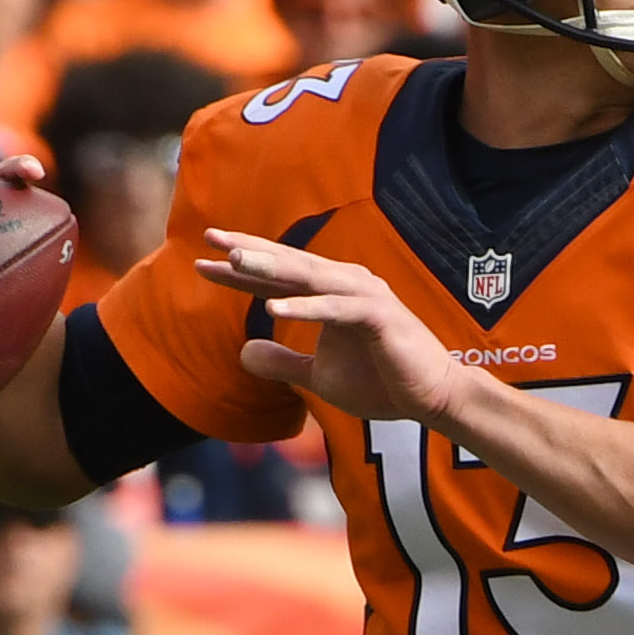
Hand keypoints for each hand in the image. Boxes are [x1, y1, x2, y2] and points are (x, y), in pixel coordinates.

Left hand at [213, 234, 471, 426]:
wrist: (433, 397)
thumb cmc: (381, 382)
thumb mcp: (320, 376)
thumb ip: (284, 363)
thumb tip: (242, 352)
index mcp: (329, 295)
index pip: (277, 277)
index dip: (238, 272)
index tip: (200, 263)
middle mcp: (345, 284)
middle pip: (288, 263)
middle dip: (247, 251)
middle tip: (209, 237)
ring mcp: (363, 296)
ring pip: (309, 276)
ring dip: (271, 267)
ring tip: (233, 261)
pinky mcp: (379, 316)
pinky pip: (335, 308)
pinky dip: (306, 306)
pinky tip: (272, 306)